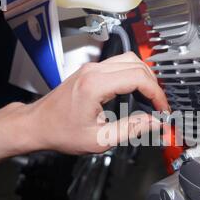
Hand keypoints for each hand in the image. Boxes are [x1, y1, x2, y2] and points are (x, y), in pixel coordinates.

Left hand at [24, 52, 169, 154]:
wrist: (36, 125)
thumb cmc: (60, 132)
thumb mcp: (99, 139)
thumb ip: (130, 129)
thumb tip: (154, 123)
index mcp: (95, 85)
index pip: (138, 78)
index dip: (157, 94)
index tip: (162, 109)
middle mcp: (93, 71)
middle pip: (137, 64)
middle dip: (154, 85)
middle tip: (159, 106)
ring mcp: (91, 68)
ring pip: (129, 60)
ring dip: (145, 77)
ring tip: (151, 99)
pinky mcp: (90, 71)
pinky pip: (119, 65)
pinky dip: (133, 75)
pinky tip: (136, 92)